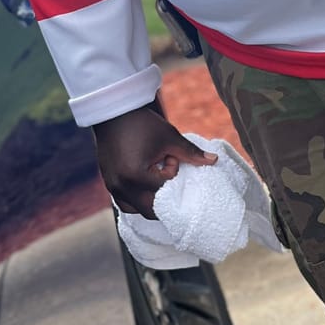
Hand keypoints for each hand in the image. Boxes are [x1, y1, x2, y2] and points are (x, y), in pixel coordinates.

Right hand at [94, 107, 216, 217]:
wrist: (113, 114)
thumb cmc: (143, 124)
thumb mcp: (169, 137)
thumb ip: (191, 153)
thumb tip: (214, 160)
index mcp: (135, 175)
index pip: (164, 189)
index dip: (172, 173)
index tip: (171, 156)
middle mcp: (122, 186)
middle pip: (151, 209)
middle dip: (166, 199)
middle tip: (174, 181)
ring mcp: (113, 187)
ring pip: (137, 210)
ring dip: (152, 202)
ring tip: (158, 181)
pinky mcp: (109, 185)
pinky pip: (126, 203)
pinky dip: (138, 200)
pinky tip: (146, 185)